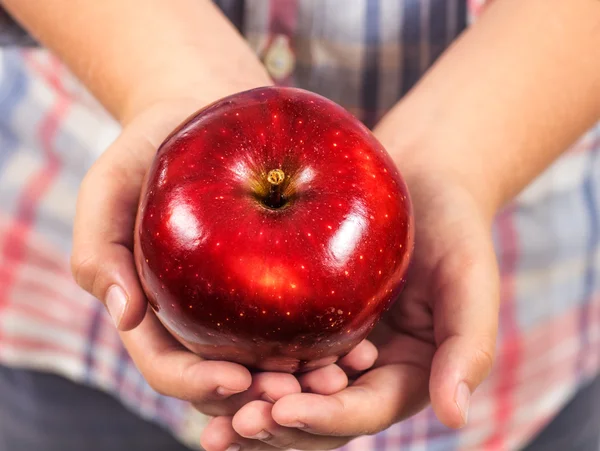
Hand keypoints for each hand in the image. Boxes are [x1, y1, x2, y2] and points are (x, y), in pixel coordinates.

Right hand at [70, 97, 377, 421]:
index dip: (199, 385)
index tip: (239, 380)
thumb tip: (125, 312)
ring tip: (342, 373)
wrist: (200, 113)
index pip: (171, 368)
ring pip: (275, 363)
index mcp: (155, 312)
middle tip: (305, 390)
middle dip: (266, 398)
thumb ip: (99, 246)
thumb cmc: (149, 148)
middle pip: (232, 380)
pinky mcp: (283, 280)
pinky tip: (359, 340)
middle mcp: (201, 318)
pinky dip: (330, 341)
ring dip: (307, 382)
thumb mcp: (109, 185)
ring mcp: (243, 305)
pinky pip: (308, 322)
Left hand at [200, 144, 500, 449]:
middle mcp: (364, 370)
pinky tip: (205, 358)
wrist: (419, 183)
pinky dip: (241, 361)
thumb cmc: (452, 225)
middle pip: (316, 415)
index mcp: (405, 374)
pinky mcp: (304, 318)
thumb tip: (455, 416)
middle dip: (274, 426)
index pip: (362, 411)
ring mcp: (331, 346)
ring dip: (248, 404)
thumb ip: (468, 346)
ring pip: (285, 390)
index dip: (322, 418)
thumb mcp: (470, 279)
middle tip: (228, 427)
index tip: (277, 412)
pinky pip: (269, 347)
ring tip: (204, 406)